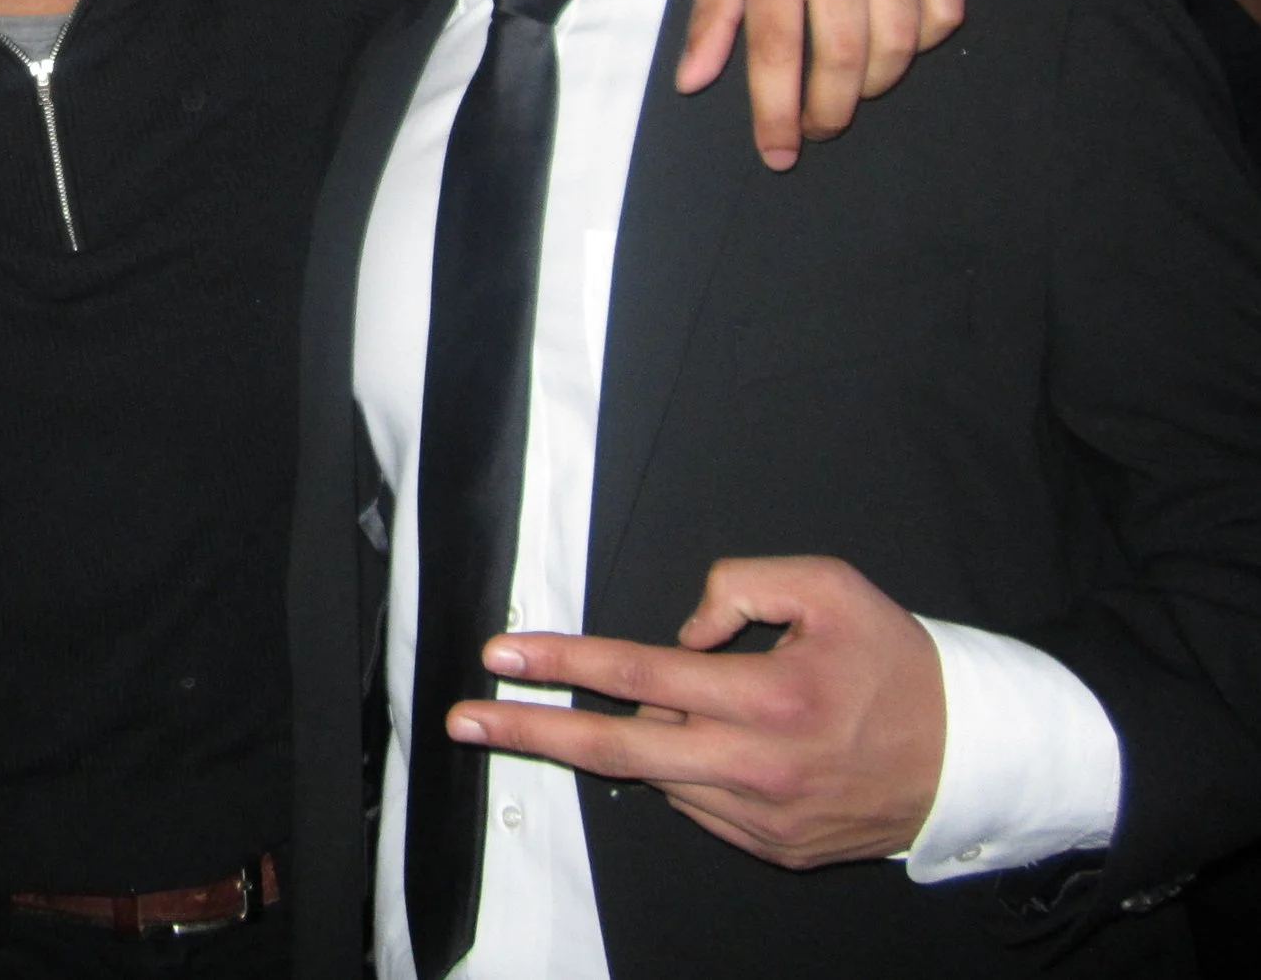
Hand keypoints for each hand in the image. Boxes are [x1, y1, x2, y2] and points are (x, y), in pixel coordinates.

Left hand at [445, 555, 945, 869]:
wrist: (969, 758)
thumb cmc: (899, 664)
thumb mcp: (831, 587)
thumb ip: (743, 586)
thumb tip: (683, 631)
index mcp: (768, 694)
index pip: (637, 674)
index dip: (562, 662)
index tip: (502, 656)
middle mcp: (756, 764)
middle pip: (614, 749)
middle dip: (530, 733)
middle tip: (465, 719)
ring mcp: (759, 817)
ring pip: (657, 776)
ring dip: (639, 740)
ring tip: (679, 708)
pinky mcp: (768, 848)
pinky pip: (697, 804)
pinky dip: (687, 770)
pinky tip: (718, 745)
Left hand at [678, 0, 964, 170]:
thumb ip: (713, 10)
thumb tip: (692, 80)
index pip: (774, 46)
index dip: (776, 111)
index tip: (778, 151)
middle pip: (843, 53)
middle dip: (830, 111)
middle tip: (817, 126)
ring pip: (899, 41)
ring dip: (875, 83)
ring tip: (850, 87)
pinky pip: (944, 9)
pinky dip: (922, 42)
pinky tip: (894, 40)